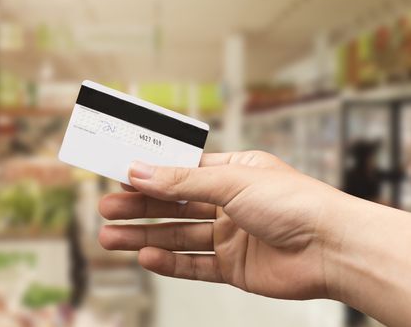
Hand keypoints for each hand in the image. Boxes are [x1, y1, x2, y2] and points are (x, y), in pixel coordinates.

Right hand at [98, 151, 343, 299]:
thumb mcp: (231, 182)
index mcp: (232, 173)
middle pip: (173, 205)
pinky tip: (146, 256)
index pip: (181, 171)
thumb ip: (183, 182)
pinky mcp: (233, 267)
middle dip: (139, 207)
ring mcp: (230, 236)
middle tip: (107, 209)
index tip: (120, 175)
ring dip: (144, 235)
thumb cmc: (294, 203)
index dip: (150, 174)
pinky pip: (194, 264)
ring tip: (111, 236)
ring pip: (177, 235)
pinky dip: (169, 262)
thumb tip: (141, 171)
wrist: (332, 248)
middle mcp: (229, 204)